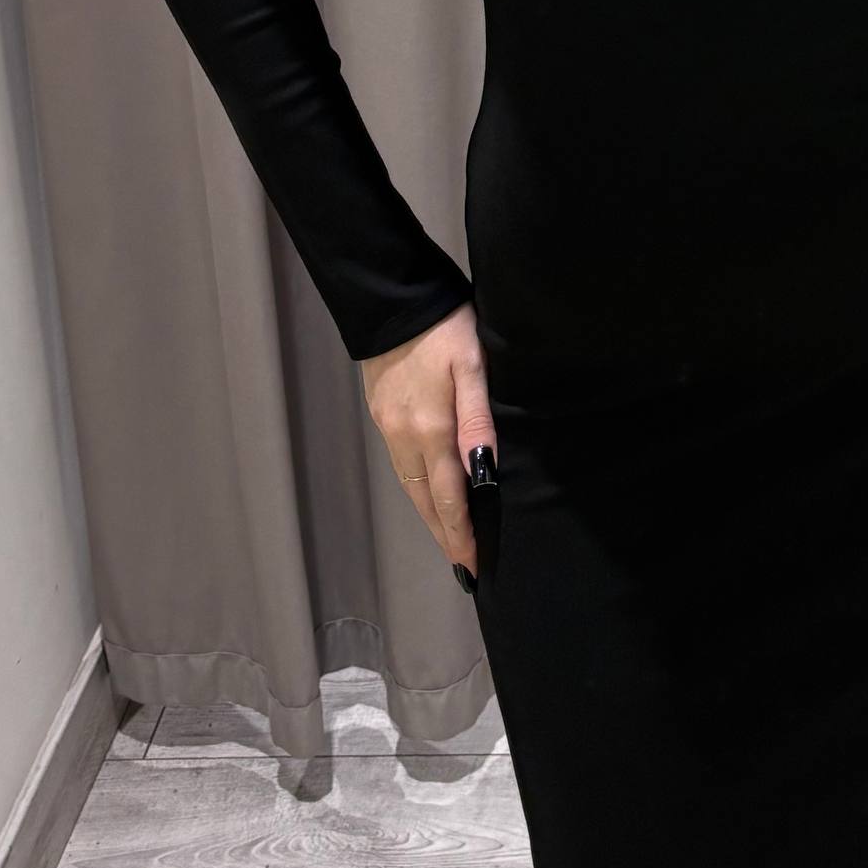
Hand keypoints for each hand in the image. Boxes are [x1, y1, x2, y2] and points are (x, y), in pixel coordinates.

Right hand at [360, 302, 493, 581]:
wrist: (394, 300)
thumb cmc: (446, 328)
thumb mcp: (473, 365)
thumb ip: (478, 418)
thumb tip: (485, 471)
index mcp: (431, 429)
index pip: (449, 497)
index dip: (461, 533)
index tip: (472, 565)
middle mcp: (405, 438)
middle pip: (426, 500)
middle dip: (444, 535)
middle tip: (462, 567)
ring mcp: (389, 428)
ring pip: (411, 486)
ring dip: (430, 515)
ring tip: (449, 539)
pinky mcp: (382, 415)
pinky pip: (402, 467)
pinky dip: (418, 490)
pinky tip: (429, 494)